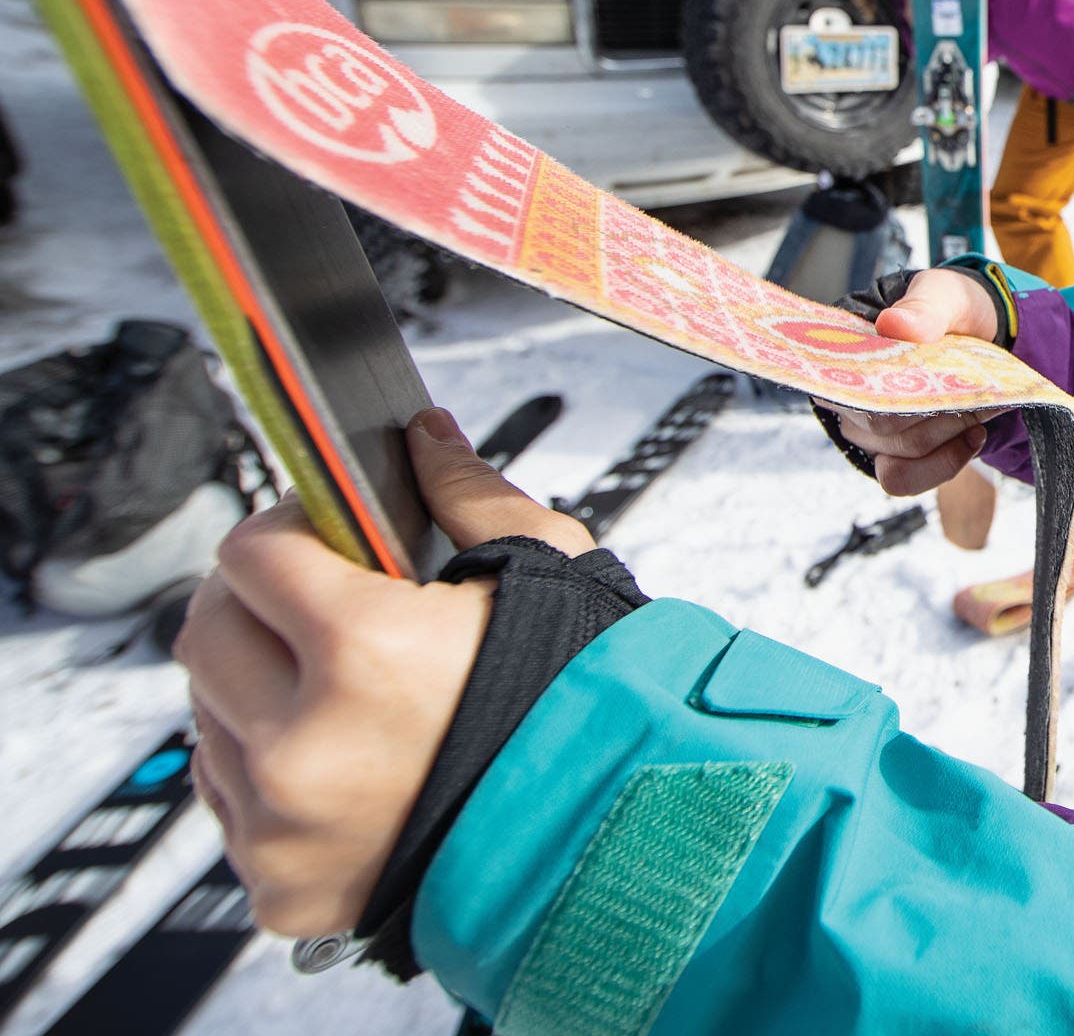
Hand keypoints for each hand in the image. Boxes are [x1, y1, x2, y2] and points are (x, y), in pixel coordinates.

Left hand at [173, 409, 592, 936]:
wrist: (615, 832)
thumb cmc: (586, 701)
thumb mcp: (548, 571)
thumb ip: (468, 495)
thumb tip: (425, 439)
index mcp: (364, 650)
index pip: (251, 553)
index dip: (289, 530)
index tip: (320, 535)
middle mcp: (304, 745)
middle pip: (207, 632)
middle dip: (257, 602)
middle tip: (321, 602)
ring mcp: (283, 825)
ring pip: (209, 718)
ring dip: (258, 687)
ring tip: (344, 689)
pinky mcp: (281, 886)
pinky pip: (231, 803)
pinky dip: (269, 771)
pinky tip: (344, 757)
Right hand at [822, 268, 1001, 495]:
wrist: (978, 333)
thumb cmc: (950, 311)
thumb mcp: (944, 294)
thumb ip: (925, 307)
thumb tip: (893, 326)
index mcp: (845, 353)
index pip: (844, 383)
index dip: (885, 388)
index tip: (935, 378)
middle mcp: (848, 398)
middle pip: (881, 426)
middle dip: (938, 413)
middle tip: (980, 391)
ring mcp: (869, 433)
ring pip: (897, 459)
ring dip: (947, 441)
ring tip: (981, 415)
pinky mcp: (895, 457)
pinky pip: (907, 479)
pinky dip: (945, 464)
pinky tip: (974, 437)